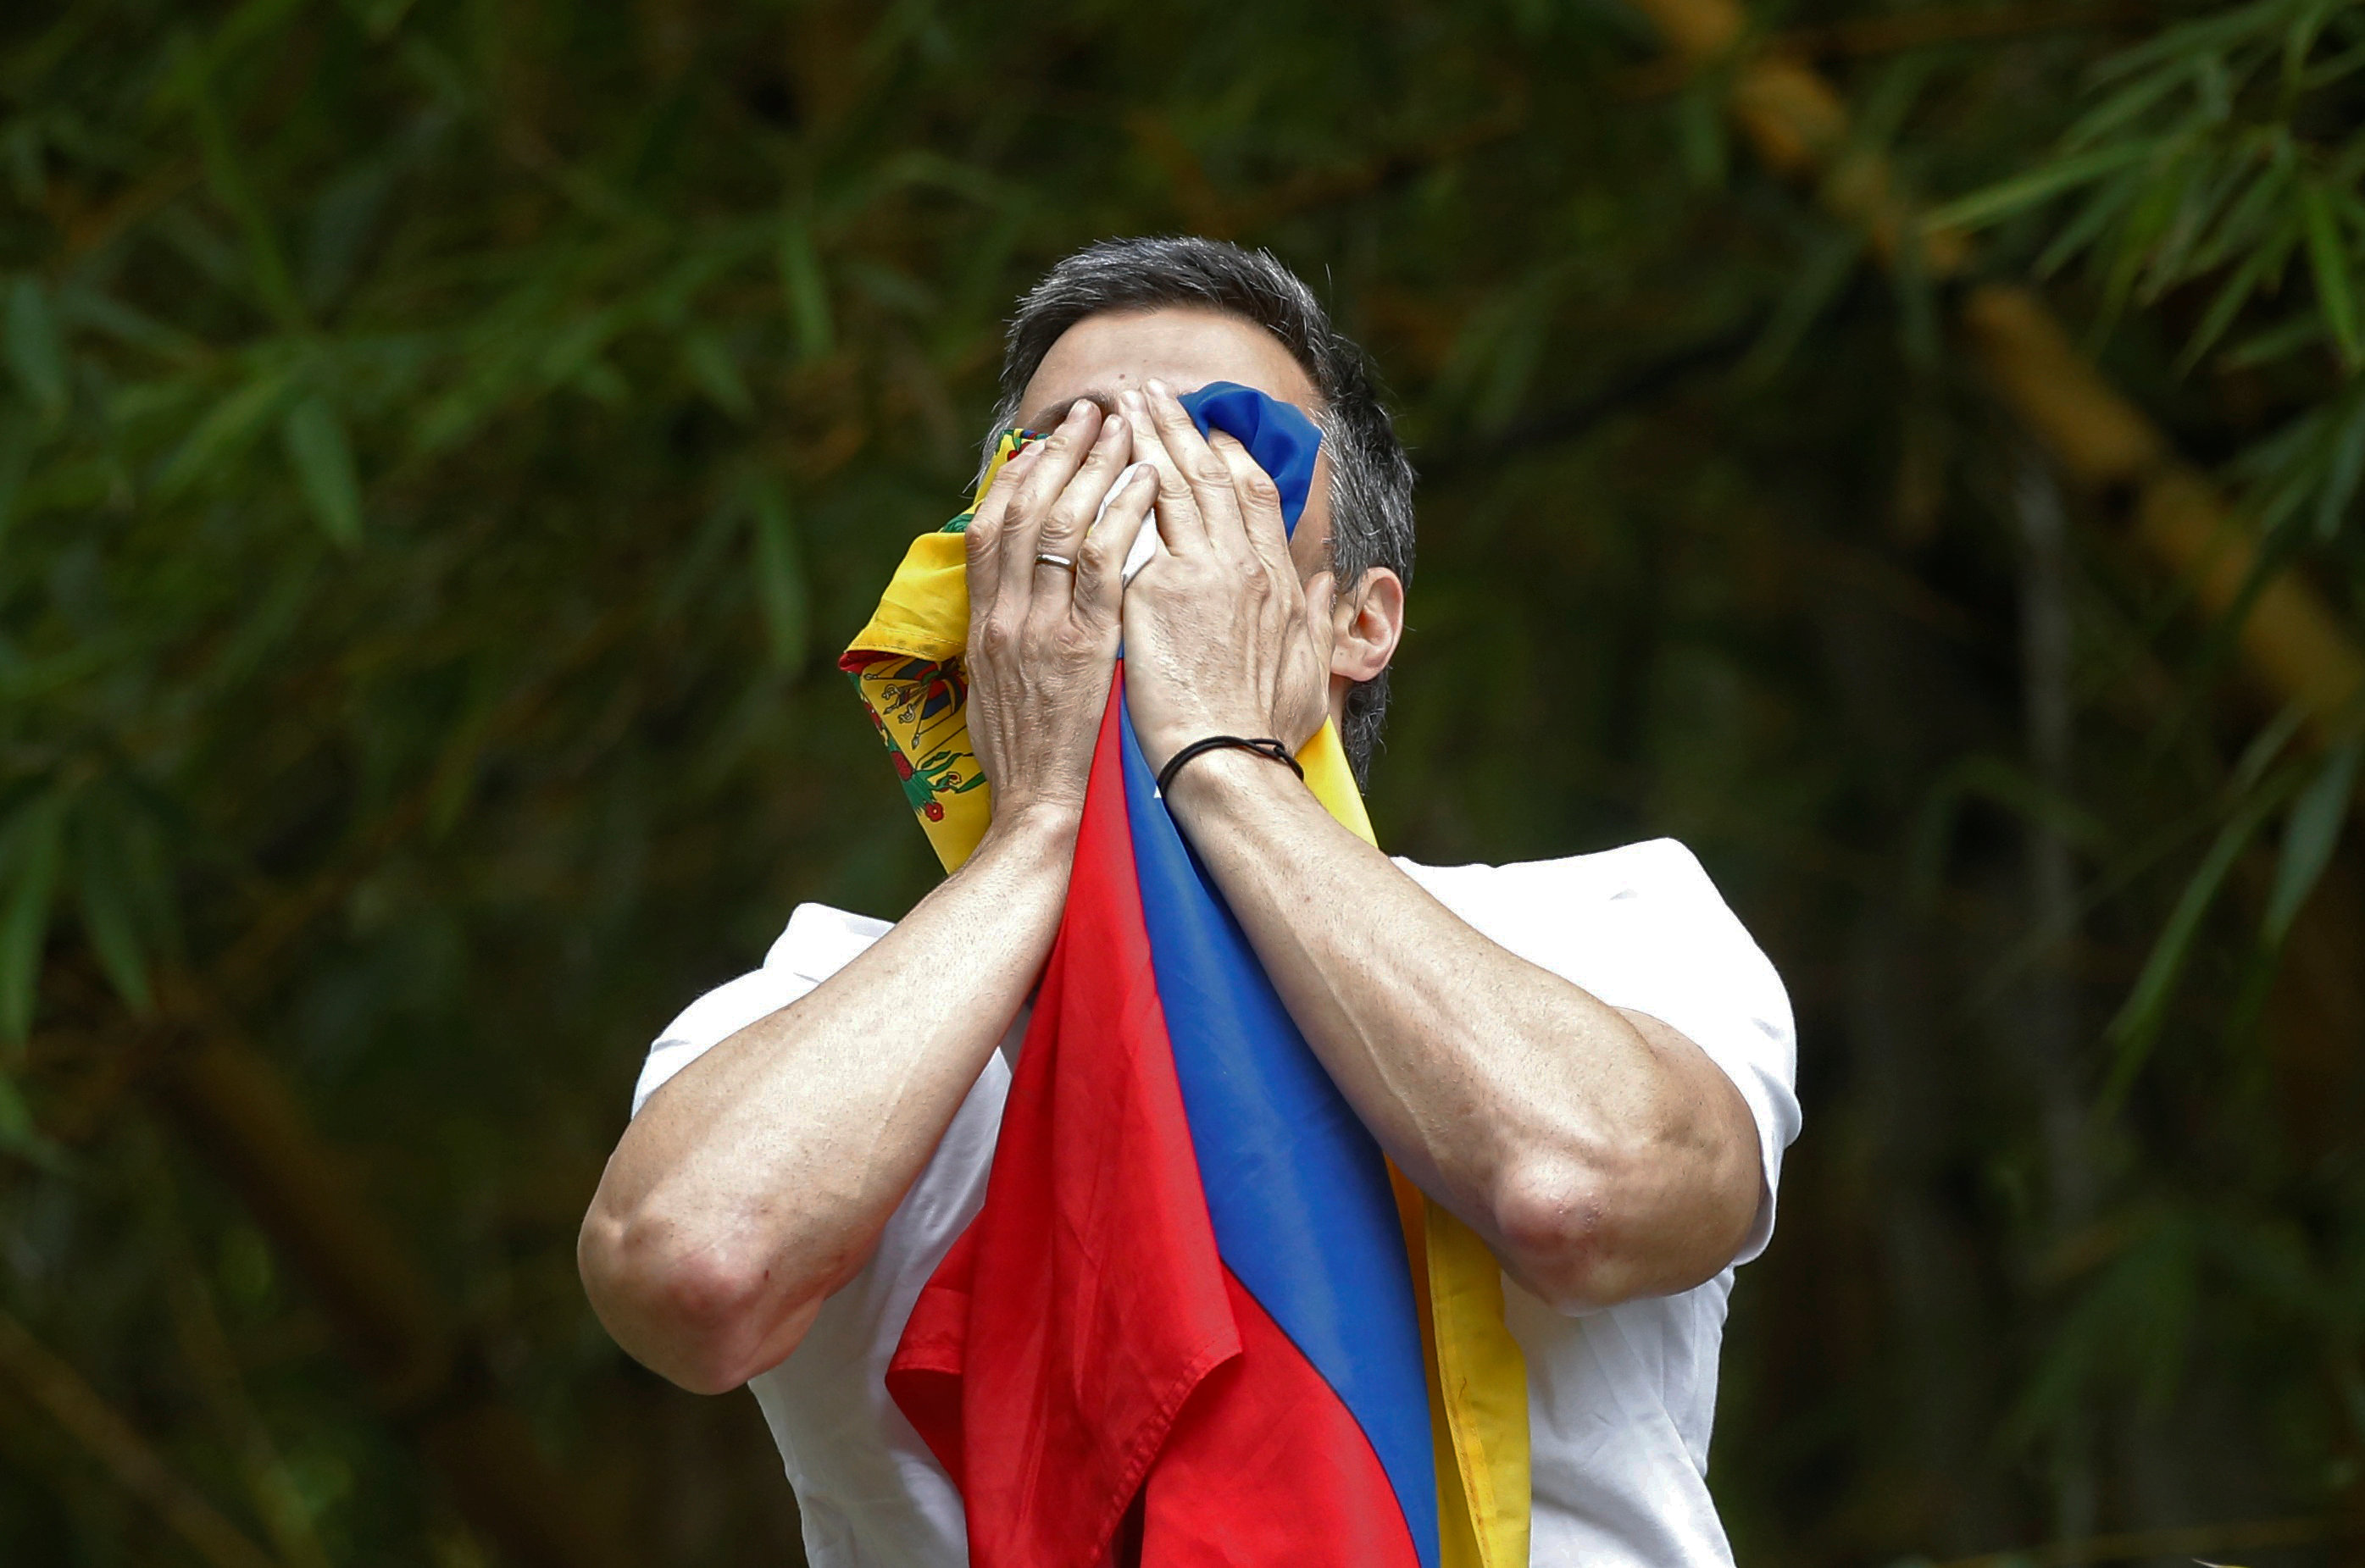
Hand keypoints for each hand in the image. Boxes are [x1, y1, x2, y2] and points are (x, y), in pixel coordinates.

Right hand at [962, 398, 1157, 839]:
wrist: (1034, 813)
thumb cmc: (1025, 762)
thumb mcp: (995, 690)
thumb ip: (1009, 637)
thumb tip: (1024, 597)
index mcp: (984, 625)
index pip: (991, 528)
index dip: (1019, 476)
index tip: (1045, 440)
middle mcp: (1004, 617)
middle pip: (1022, 509)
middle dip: (1057, 453)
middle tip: (1090, 410)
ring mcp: (1039, 628)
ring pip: (1059, 523)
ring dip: (1092, 467)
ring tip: (1123, 425)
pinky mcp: (1081, 645)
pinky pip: (1100, 565)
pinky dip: (1121, 516)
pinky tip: (1146, 483)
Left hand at [1117, 381, 1332, 778]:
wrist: (1227, 763)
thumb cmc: (1263, 732)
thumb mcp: (1311, 673)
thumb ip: (1323, 622)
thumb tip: (1331, 586)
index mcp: (1278, 582)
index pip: (1256, 496)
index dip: (1231, 456)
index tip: (1209, 432)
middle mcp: (1243, 564)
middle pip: (1211, 475)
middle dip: (1181, 427)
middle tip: (1153, 393)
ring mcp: (1201, 570)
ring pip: (1171, 482)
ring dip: (1146, 436)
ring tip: (1123, 404)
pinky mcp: (1159, 587)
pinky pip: (1132, 516)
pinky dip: (1116, 479)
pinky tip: (1095, 458)